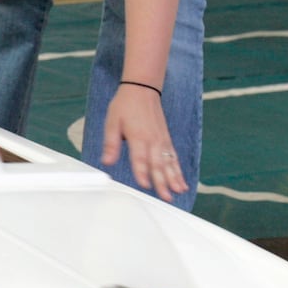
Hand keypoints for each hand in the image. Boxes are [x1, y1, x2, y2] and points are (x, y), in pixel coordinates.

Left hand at [100, 83, 188, 201]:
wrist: (143, 89)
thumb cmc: (125, 105)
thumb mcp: (112, 122)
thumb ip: (111, 144)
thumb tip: (105, 161)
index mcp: (138, 136)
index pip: (140, 158)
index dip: (142, 172)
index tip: (145, 185)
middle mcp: (153, 140)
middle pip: (158, 165)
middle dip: (162, 183)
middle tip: (166, 198)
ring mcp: (162, 140)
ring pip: (169, 163)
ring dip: (175, 179)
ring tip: (179, 192)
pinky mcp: (166, 140)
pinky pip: (174, 158)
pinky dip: (178, 170)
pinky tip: (182, 182)